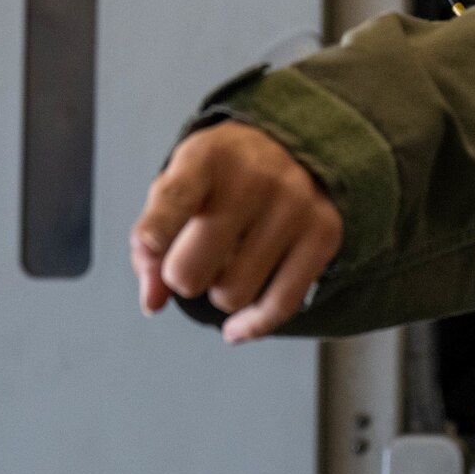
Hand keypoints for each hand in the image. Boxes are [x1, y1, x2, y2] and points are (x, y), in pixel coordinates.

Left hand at [131, 120, 344, 342]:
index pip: (177, 197)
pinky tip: (236, 326)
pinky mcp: (324, 232)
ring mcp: (294, 204)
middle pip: (193, 269)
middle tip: (191, 262)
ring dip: (219, 293)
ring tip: (227, 265)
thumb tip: (153, 303)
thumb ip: (151, 245)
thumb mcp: (176, 190)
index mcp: (207, 156)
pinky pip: (280, 306)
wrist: (289, 147)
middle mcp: (255, 176)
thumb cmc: (218, 179)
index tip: (150, 244)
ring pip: (233, 294)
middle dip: (182, 278)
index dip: (159, 227)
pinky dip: (251, 325)